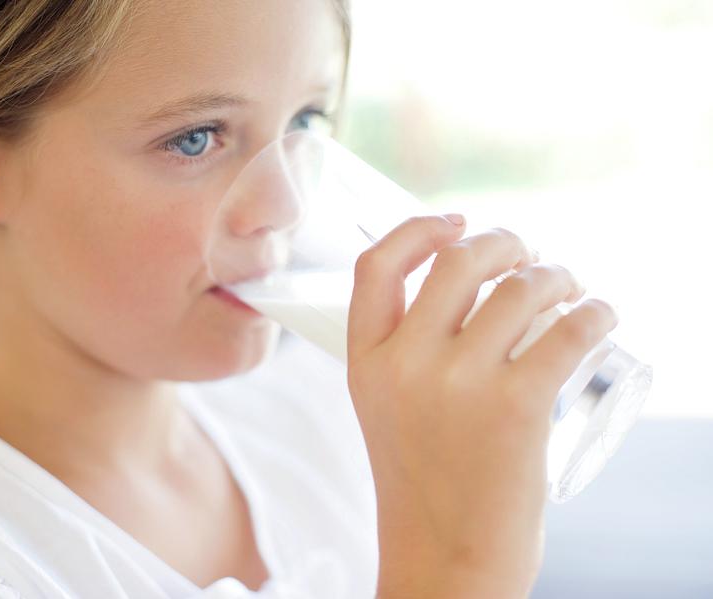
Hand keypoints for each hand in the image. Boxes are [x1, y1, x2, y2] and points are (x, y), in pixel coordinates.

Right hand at [346, 214, 616, 597]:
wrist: (444, 559)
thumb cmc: (424, 482)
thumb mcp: (386, 408)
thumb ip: (404, 351)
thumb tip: (468, 286)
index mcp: (365, 363)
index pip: (378, 266)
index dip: (420, 229)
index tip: (457, 222)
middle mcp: (405, 365)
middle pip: (459, 262)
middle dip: (505, 243)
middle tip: (528, 257)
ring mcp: (458, 384)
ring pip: (520, 288)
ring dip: (557, 276)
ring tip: (570, 291)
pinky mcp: (517, 408)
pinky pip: (569, 331)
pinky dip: (595, 313)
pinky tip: (601, 316)